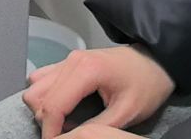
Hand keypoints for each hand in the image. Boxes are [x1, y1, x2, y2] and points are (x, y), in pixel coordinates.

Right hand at [25, 47, 174, 138]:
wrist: (155, 61)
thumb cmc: (146, 85)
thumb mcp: (126, 112)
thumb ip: (96, 127)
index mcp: (86, 70)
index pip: (53, 105)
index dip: (50, 132)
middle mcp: (72, 61)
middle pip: (38, 96)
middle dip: (46, 121)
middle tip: (64, 135)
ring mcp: (68, 59)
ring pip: (35, 87)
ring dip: (44, 109)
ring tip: (64, 123)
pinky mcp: (69, 62)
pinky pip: (42, 79)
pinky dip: (46, 97)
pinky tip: (63, 108)